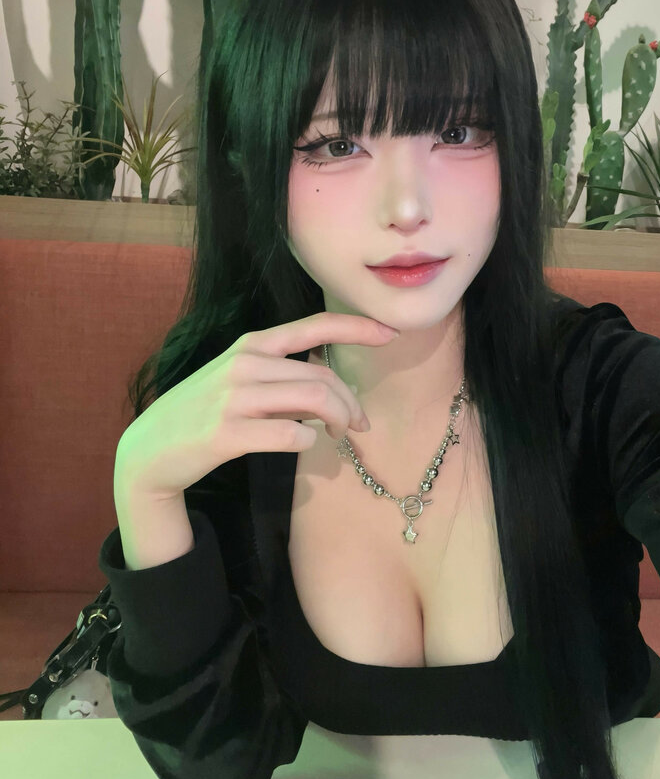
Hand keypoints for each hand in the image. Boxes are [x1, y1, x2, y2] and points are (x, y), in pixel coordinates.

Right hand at [115, 311, 398, 502]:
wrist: (150, 451)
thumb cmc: (203, 413)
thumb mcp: (237, 379)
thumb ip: (279, 374)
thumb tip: (332, 390)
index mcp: (251, 346)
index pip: (314, 327)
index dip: (357, 326)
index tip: (390, 333)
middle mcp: (244, 364)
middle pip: (323, 377)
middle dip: (351, 403)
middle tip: (359, 425)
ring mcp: (233, 398)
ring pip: (313, 402)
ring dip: (339, 421)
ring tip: (339, 436)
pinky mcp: (226, 433)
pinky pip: (291, 435)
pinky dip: (308, 442)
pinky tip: (303, 445)